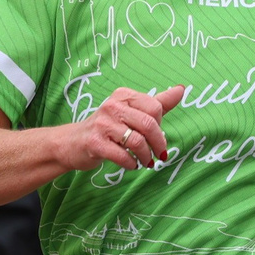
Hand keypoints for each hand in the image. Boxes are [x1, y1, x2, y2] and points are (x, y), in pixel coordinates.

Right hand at [57, 85, 187, 171]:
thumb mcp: (132, 112)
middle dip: (158, 144)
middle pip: (149, 124)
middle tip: (159, 155)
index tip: (155, 136)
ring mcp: (102, 124)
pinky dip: (132, 164)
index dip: (160, 126)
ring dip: (146, 157)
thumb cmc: (107, 128)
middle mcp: (112, 106)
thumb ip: (158, 103)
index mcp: (123, 95)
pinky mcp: (95, 143)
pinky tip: (131, 164)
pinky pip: (123, 156)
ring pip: (137, 142)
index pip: (155, 108)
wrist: (72, 143)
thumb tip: (181, 89)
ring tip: (146, 162)